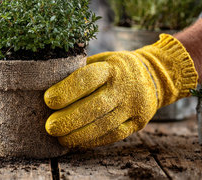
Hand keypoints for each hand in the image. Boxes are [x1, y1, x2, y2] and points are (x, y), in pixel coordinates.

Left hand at [44, 34, 197, 147]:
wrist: (154, 75)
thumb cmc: (114, 68)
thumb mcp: (100, 60)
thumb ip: (80, 72)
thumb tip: (47, 86)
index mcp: (112, 68)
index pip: (87, 79)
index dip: (66, 91)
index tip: (47, 100)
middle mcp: (125, 87)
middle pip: (95, 106)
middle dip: (69, 119)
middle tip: (50, 127)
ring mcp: (134, 106)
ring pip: (104, 125)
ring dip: (79, 134)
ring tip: (60, 138)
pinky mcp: (138, 123)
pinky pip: (114, 135)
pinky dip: (93, 140)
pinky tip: (77, 142)